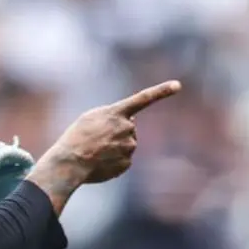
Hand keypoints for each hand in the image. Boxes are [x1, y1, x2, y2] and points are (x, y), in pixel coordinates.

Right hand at [55, 80, 181, 183]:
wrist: (70, 163)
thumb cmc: (76, 137)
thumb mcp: (91, 117)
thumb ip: (113, 115)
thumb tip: (131, 124)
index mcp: (117, 112)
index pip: (143, 98)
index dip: (161, 91)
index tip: (177, 85)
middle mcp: (127, 128)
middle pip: (129, 127)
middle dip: (117, 131)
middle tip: (97, 137)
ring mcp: (128, 146)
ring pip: (127, 143)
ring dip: (115, 145)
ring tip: (96, 150)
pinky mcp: (126, 163)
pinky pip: (123, 159)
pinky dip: (113, 160)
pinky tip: (99, 161)